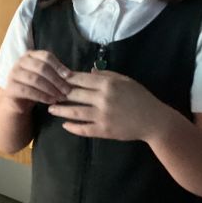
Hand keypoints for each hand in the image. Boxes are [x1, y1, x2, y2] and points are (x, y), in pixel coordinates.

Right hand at [4, 50, 71, 112]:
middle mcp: (20, 62)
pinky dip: (42, 96)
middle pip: (41, 67)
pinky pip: (28, 91)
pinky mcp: (10, 87)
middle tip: (67, 90)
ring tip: (60, 97)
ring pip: (35, 79)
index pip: (46, 56)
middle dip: (56, 80)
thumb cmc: (36, 86)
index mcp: (30, 55)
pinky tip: (51, 101)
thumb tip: (71, 75)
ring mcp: (13, 74)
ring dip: (50, 89)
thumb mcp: (46, 76)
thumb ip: (56, 73)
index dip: (58, 65)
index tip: (69, 76)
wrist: (18, 101)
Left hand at [48, 70, 165, 140]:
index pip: (81, 79)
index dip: (67, 78)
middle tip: (48, 92)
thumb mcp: (125, 80)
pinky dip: (73, 128)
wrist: (153, 120)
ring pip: (75, 112)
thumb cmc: (140, 96)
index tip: (56, 77)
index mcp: (108, 84)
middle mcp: (102, 99)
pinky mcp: (104, 130)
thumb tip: (88, 72)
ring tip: (51, 109)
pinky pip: (84, 129)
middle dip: (60, 93)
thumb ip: (106, 75)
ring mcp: (102, 116)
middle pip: (75, 94)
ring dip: (61, 111)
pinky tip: (65, 125)